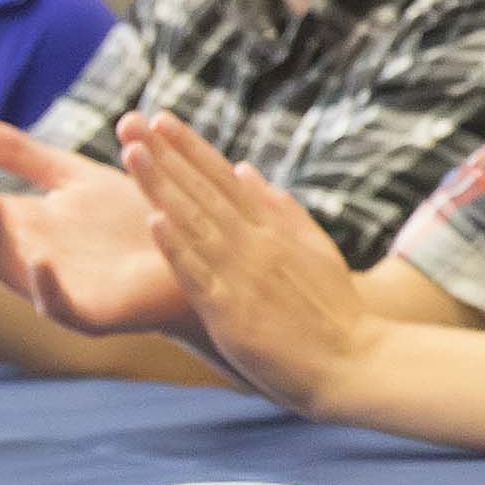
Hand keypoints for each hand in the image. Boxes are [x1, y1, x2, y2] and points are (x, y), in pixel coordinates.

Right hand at [0, 116, 177, 334]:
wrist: (195, 252)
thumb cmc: (133, 218)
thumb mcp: (72, 177)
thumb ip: (20, 155)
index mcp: (24, 230)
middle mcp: (31, 262)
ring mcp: (58, 292)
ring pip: (9, 272)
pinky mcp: (94, 316)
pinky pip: (61, 307)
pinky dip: (46, 286)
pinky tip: (40, 258)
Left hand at [122, 114, 373, 415]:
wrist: (352, 364)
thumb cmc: (335, 312)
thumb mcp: (316, 249)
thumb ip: (281, 209)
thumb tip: (245, 169)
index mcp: (274, 229)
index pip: (225, 178)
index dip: (191, 148)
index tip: (162, 121)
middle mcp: (256, 244)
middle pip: (203, 191)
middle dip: (166, 155)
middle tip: (133, 123)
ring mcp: (242, 276)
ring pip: (194, 224)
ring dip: (161, 188)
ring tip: (132, 155)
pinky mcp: (231, 313)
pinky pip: (198, 276)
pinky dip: (176, 248)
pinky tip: (153, 222)